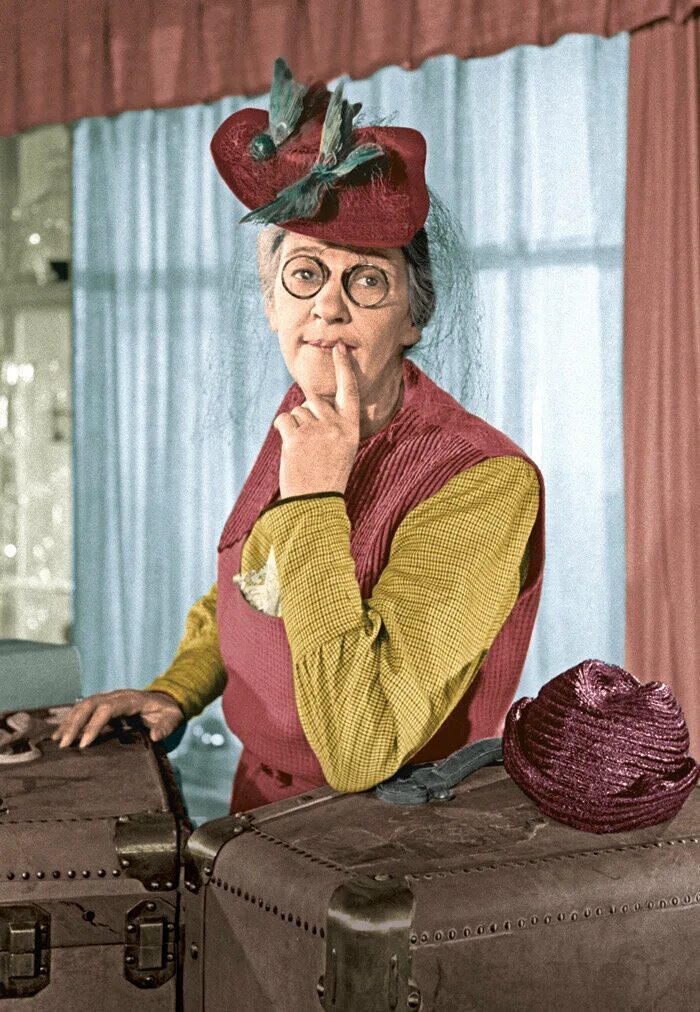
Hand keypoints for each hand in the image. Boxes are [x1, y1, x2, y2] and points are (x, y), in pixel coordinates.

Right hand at [50, 689, 185, 747]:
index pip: (107, 708)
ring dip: (69, 721)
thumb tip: (155, 736)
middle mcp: (116, 696)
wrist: (166, 700)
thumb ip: (166, 726)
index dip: (95, 724)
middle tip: (64, 744)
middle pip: (90, 704)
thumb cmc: (168, 712)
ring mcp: (108, 698)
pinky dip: (71, 720)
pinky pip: (83, 709)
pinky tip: (60, 733)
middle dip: (75, 723)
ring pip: (83, 705)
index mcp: (131, 699)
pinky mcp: (103, 705)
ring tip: (58, 741)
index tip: (85, 743)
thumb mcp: (173, 718)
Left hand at [273, 342, 359, 497]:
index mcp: (351, 428)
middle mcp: (336, 425)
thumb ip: (331, 424)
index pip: (349, 391)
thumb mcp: (341, 448)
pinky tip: (290, 448)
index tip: (338, 347)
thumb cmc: (327, 476)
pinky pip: (284, 419)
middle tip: (311, 445)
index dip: (344, 368)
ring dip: (295, 427)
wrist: (316, 503)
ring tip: (303, 451)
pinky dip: (283, 430)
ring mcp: (317, 430)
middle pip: (314, 402)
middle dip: (307, 417)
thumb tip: (308, 404)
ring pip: (298, 411)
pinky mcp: (296, 436)